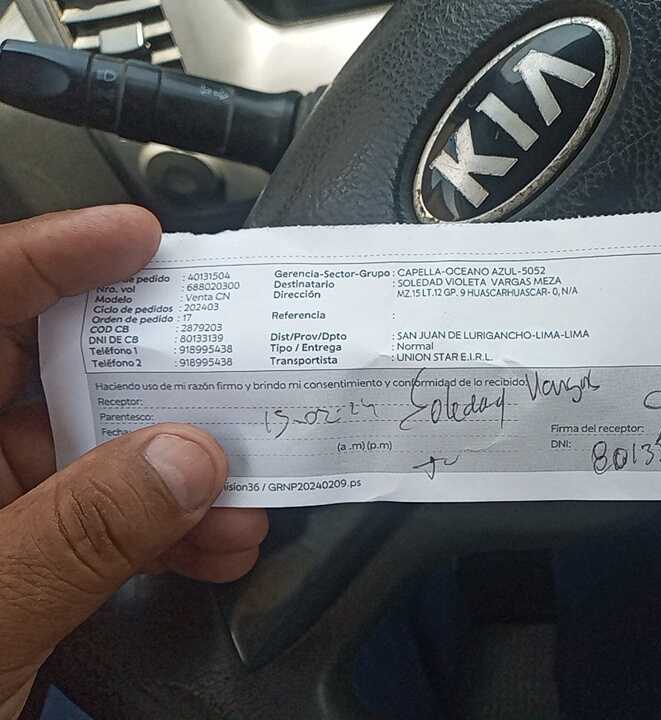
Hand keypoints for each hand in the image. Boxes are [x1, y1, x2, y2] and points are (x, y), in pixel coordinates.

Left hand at [0, 207, 268, 718]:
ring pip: (92, 455)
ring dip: (177, 473)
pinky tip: (215, 546)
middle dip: (151, 376)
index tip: (138, 241)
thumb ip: (80, 533)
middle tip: (225, 361)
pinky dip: (167, 532)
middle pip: (52, 375)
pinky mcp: (24, 559)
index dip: (52, 258)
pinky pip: (105, 521)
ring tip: (239, 486)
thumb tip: (185, 459)